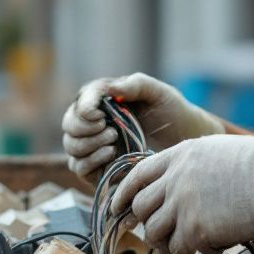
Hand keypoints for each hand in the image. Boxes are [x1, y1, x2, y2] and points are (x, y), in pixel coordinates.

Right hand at [62, 73, 224, 181]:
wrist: (184, 140)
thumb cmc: (171, 112)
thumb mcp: (158, 92)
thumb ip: (135, 85)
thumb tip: (110, 88)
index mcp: (103, 99)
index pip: (80, 102)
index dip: (84, 109)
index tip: (99, 115)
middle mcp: (93, 122)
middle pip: (69, 125)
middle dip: (84, 129)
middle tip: (110, 130)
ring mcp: (94, 145)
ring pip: (71, 146)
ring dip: (88, 145)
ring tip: (113, 141)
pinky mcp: (98, 168)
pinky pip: (78, 168)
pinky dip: (89, 162)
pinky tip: (110, 154)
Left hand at [110, 135, 253, 253]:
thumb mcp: (215, 151)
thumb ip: (189, 166)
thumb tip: (175, 187)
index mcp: (179, 156)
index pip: (137, 176)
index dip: (124, 194)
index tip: (119, 208)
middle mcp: (175, 179)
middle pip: (141, 207)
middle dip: (145, 223)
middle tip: (155, 234)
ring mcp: (183, 205)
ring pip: (155, 232)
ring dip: (167, 242)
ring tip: (184, 245)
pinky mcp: (196, 229)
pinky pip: (179, 249)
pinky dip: (192, 252)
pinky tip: (211, 247)